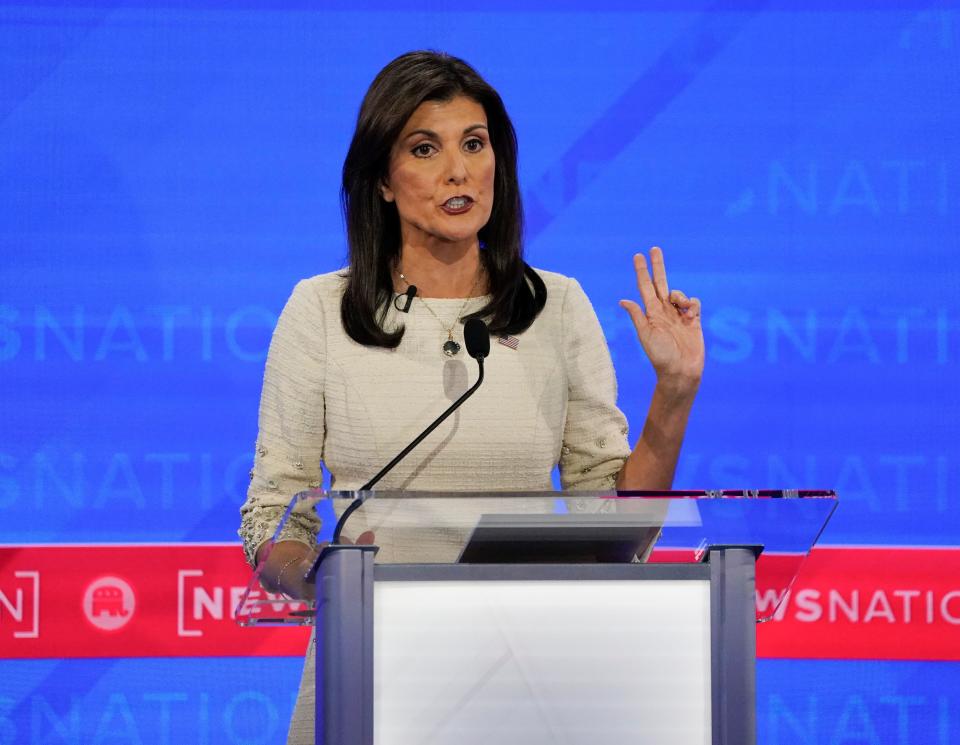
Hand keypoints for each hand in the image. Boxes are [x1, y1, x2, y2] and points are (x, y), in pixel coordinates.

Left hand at [619, 247, 703, 395]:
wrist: (681, 371)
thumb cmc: (660, 356)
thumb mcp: (646, 335)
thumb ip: (637, 316)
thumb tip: (622, 300)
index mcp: (650, 314)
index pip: (645, 288)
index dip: (642, 272)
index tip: (638, 256)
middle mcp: (664, 312)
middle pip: (661, 283)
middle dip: (658, 266)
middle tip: (654, 249)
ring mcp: (679, 315)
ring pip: (678, 293)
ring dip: (679, 294)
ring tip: (681, 306)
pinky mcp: (693, 321)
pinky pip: (694, 303)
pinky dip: (692, 303)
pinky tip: (690, 314)